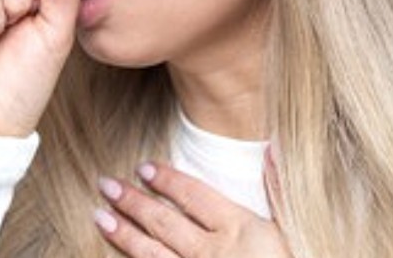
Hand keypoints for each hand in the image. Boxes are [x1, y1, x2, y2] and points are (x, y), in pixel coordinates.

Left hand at [94, 162, 290, 256]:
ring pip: (151, 254)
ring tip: (99, 215)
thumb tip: (273, 146)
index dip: (167, 180)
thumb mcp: (293, 229)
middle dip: (132, 201)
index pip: (193, 196)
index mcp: (237, 228)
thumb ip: (280, 188)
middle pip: (163, 222)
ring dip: (123, 233)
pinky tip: (115, 255)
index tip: (145, 167)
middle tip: (106, 184)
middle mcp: (212, 252)